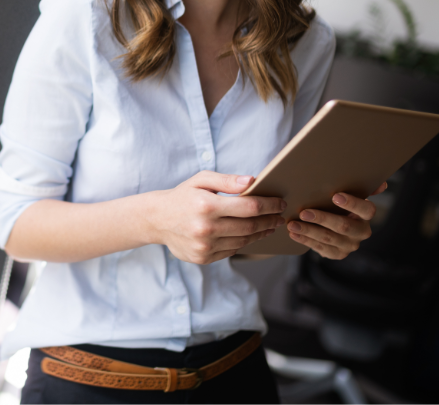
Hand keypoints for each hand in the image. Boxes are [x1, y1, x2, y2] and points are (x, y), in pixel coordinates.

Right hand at [151, 171, 286, 264]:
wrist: (157, 219)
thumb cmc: (183, 196)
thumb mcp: (201, 180)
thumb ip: (227, 180)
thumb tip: (252, 181)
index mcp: (206, 205)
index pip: (249, 206)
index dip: (269, 205)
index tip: (280, 203)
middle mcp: (205, 228)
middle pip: (250, 226)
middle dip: (269, 220)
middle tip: (280, 216)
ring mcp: (204, 246)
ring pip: (243, 241)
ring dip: (260, 233)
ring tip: (269, 225)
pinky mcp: (203, 258)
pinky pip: (232, 251)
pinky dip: (244, 242)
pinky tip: (250, 234)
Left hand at [286, 182, 387, 258]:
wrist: (332, 223)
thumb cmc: (338, 203)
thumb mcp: (350, 194)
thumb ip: (363, 188)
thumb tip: (382, 184)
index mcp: (366, 215)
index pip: (366, 210)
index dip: (352, 203)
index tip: (335, 196)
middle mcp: (361, 232)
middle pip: (343, 226)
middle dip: (323, 219)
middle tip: (304, 212)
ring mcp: (349, 245)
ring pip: (328, 238)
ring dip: (309, 231)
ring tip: (292, 224)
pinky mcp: (337, 254)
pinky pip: (320, 248)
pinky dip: (305, 240)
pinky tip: (294, 233)